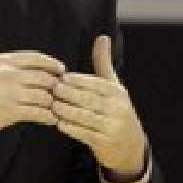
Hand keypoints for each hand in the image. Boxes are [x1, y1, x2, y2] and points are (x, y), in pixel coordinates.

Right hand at [0, 30, 65, 135]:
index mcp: (2, 61)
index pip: (37, 59)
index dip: (53, 64)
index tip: (61, 69)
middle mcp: (10, 76)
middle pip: (45, 77)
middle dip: (55, 85)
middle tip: (60, 91)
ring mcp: (11, 94)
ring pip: (44, 96)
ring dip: (52, 102)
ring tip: (55, 106)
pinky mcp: (10, 113)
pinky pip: (38, 113)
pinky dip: (48, 116)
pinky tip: (50, 119)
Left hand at [51, 35, 146, 181]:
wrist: (129, 145)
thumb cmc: (115, 109)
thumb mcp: (113, 86)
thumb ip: (103, 62)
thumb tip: (102, 37)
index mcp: (117, 93)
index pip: (96, 84)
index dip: (79, 81)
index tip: (62, 77)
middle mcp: (117, 109)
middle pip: (90, 100)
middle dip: (70, 94)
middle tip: (53, 90)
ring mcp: (111, 127)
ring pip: (86, 117)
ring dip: (68, 111)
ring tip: (53, 106)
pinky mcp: (104, 143)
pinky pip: (85, 134)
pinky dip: (72, 128)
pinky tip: (60, 124)